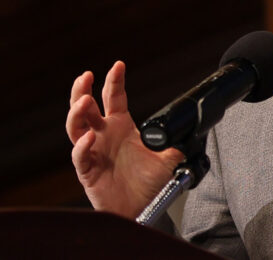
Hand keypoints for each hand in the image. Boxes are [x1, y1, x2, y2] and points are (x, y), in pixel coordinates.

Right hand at [67, 61, 183, 217]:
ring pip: (76, 127)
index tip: (119, 64)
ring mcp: (94, 151)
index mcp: (122, 126)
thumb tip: (196, 128)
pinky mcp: (88, 171)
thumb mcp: (171, 157)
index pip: (114, 98)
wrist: (143, 208)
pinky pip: (80, 156)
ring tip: (84, 100)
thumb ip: (179, 141)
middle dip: (82, 90)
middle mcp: (104, 135)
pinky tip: (90, 138)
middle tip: (86, 75)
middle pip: (86, 108)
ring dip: (77, 113)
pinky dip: (83, 146)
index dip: (114, 81)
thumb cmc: (150, 183)